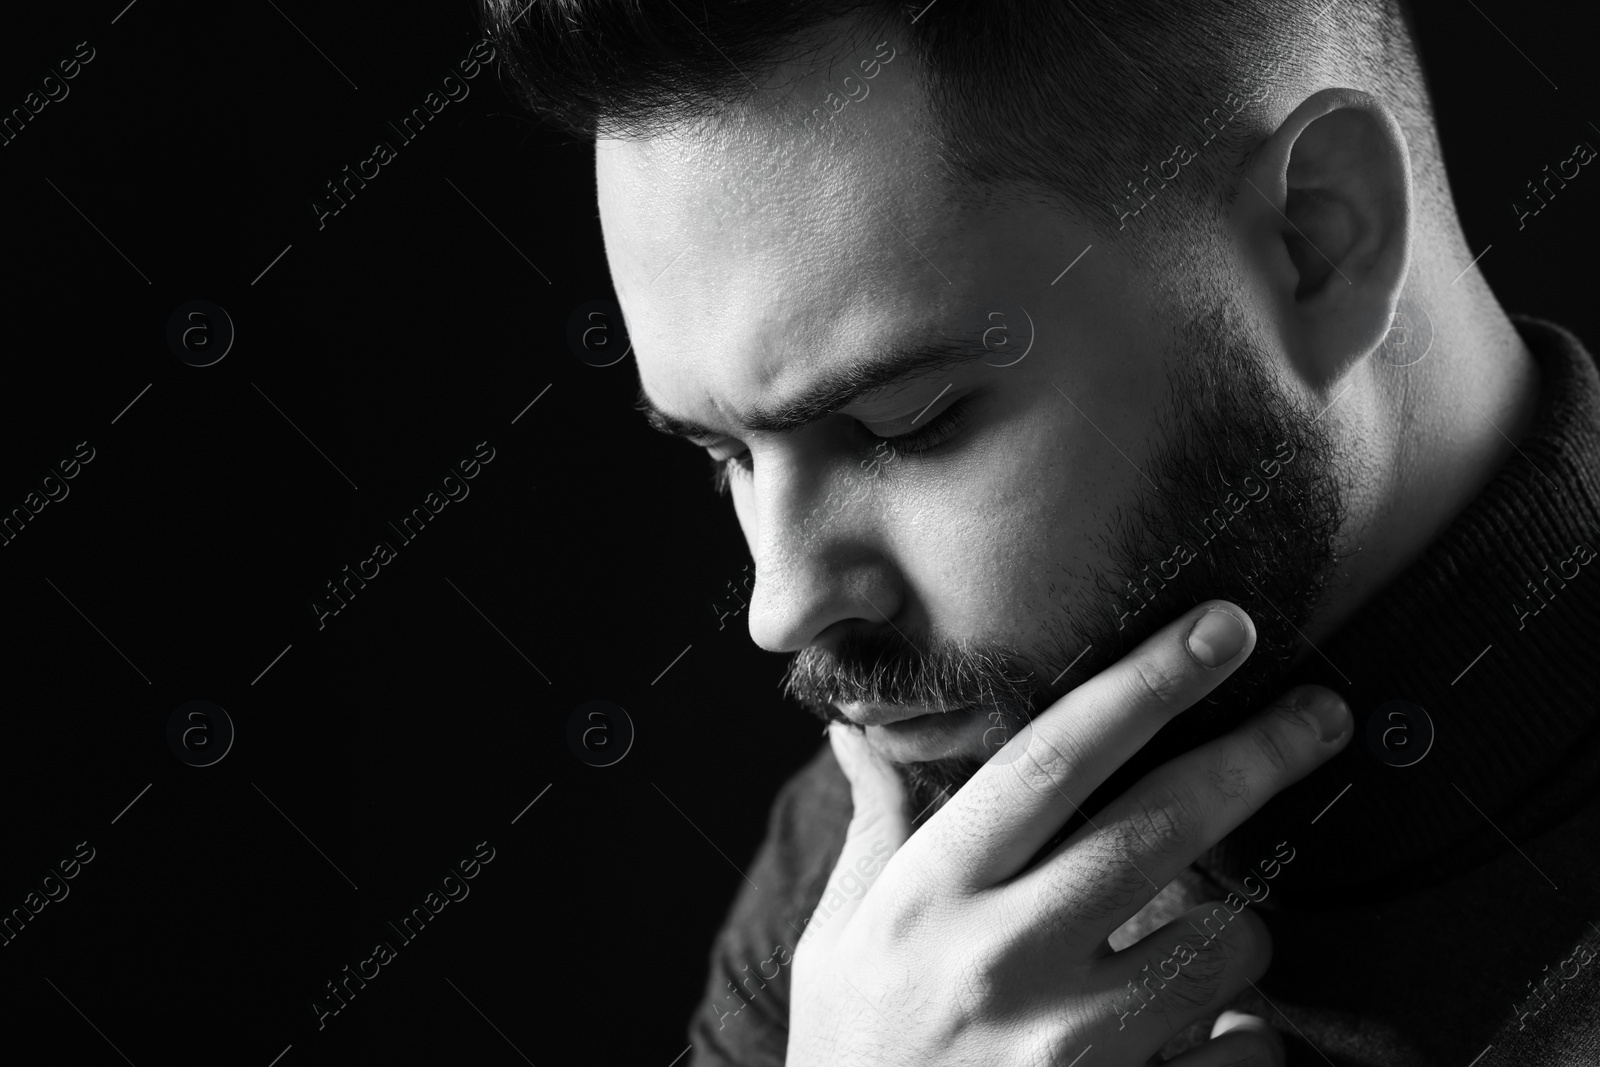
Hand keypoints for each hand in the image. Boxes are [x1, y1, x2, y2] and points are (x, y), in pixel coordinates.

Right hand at [786, 600, 1349, 1065]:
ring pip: (1223, 944)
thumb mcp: (839, 935)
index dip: (1146, 684)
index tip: (1220, 630)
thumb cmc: (855, 1051)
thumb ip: (878, 830)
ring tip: (1209, 926)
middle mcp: (1004, 960)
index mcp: (932, 894)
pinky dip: (1245, 1033)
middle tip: (1320, 713)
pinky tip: (1205, 1033)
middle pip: (1160, 829)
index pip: (1053, 762)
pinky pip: (1243, 1052)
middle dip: (1256, 755)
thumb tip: (862, 733)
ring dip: (1241, 920)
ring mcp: (1071, 1048)